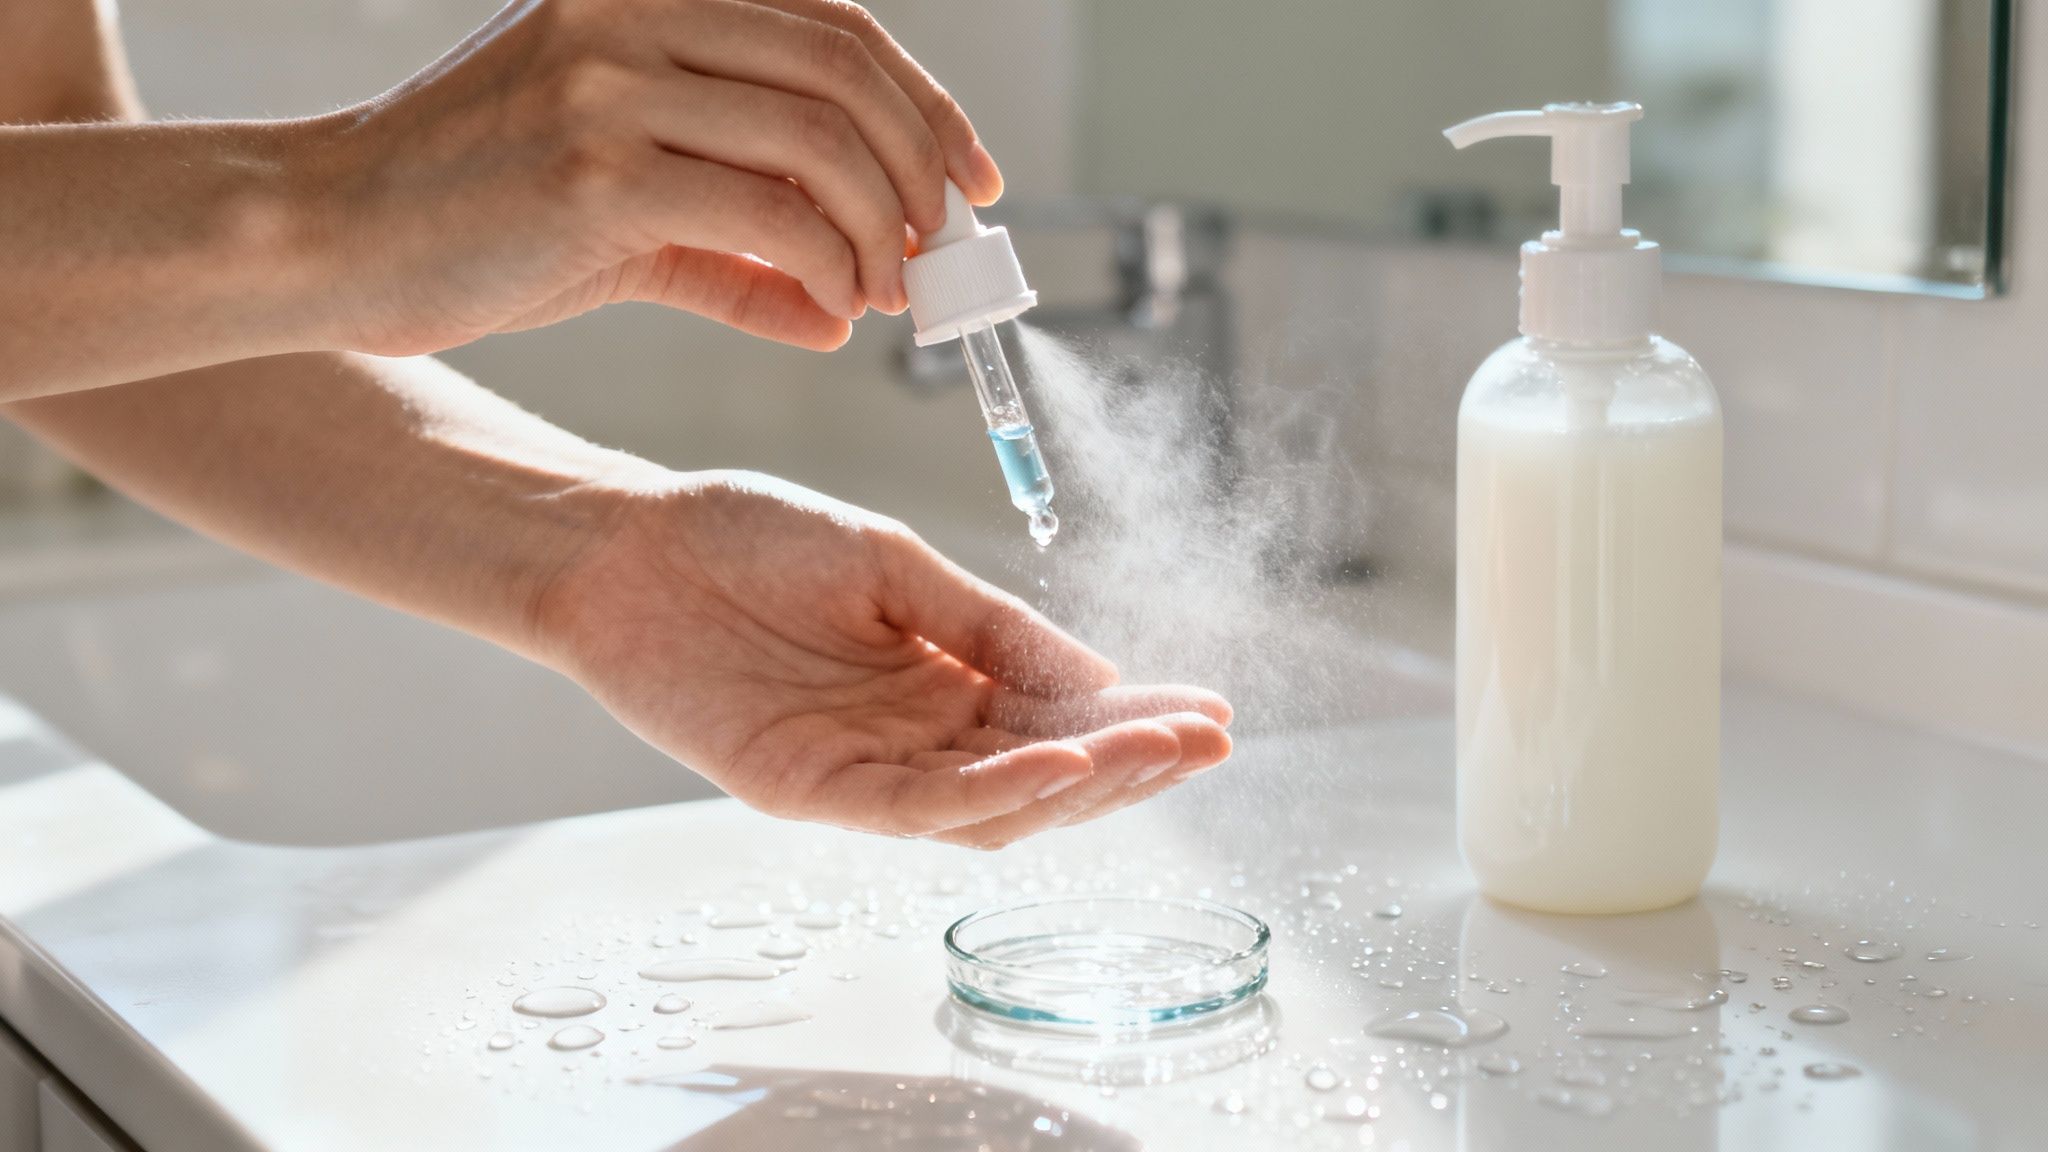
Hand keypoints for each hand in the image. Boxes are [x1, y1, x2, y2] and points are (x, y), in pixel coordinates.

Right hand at [320, 0, 1000, 354]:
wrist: (329, 236)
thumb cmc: (474, 215)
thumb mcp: (625, 212)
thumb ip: (738, 248)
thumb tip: (843, 309)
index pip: (831, 23)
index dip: (923, 99)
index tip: (972, 178)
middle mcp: (633, 11)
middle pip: (842, 70)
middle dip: (922, 165)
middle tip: (945, 248)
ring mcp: (611, 83)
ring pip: (818, 140)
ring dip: (884, 228)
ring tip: (891, 290)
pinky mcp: (595, 171)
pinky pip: (767, 216)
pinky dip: (830, 267)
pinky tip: (836, 307)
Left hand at [537, 472, 1232, 847]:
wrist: (628, 543)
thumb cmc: (749, 539)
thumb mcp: (894, 565)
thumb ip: (988, 626)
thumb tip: (1100, 676)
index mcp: (941, 685)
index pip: (1058, 720)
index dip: (1136, 720)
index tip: (1212, 711)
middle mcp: (911, 741)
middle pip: (1041, 778)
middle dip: (1130, 764)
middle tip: (1208, 742)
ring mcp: (859, 772)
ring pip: (989, 807)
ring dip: (1080, 785)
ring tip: (1157, 751)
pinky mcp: (802, 789)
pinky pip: (909, 808)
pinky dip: (987, 792)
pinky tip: (1056, 761)